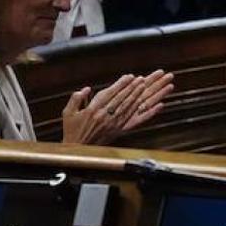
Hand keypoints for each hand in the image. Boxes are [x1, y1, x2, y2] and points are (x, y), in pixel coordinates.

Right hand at [59, 70, 173, 144]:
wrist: (77, 149)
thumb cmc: (72, 130)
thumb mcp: (68, 113)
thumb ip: (76, 98)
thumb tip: (86, 89)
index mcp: (93, 110)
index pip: (110, 94)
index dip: (121, 84)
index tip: (130, 76)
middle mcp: (105, 116)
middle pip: (123, 99)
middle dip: (134, 87)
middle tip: (144, 78)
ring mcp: (114, 124)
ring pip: (130, 107)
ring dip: (140, 95)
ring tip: (148, 86)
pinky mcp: (120, 130)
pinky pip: (136, 120)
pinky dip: (148, 113)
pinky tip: (158, 106)